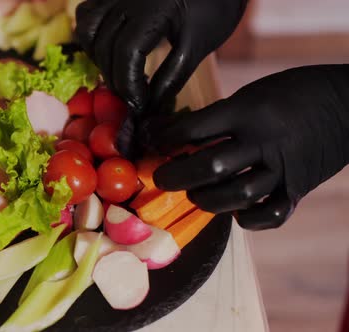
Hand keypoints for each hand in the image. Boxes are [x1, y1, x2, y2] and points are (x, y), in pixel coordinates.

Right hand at [75, 0, 246, 158]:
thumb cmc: (214, 8)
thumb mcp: (197, 46)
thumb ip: (171, 77)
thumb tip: (148, 108)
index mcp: (154, 10)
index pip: (126, 54)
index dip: (128, 85)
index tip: (139, 104)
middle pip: (105, 47)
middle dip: (115, 80)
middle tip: (132, 97)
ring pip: (88, 31)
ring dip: (99, 59)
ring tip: (120, 74)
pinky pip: (87, 13)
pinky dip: (92, 35)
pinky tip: (109, 49)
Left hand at [150, 65, 348, 229]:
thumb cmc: (293, 93)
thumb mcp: (253, 93)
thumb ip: (220, 115)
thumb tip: (175, 133)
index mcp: (248, 111)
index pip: (193, 129)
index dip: (164, 139)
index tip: (153, 143)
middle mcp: (263, 140)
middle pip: (209, 167)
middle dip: (176, 176)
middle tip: (162, 179)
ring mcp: (283, 168)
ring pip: (236, 195)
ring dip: (207, 200)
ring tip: (195, 195)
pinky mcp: (298, 188)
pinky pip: (269, 216)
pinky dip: (247, 219)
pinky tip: (235, 211)